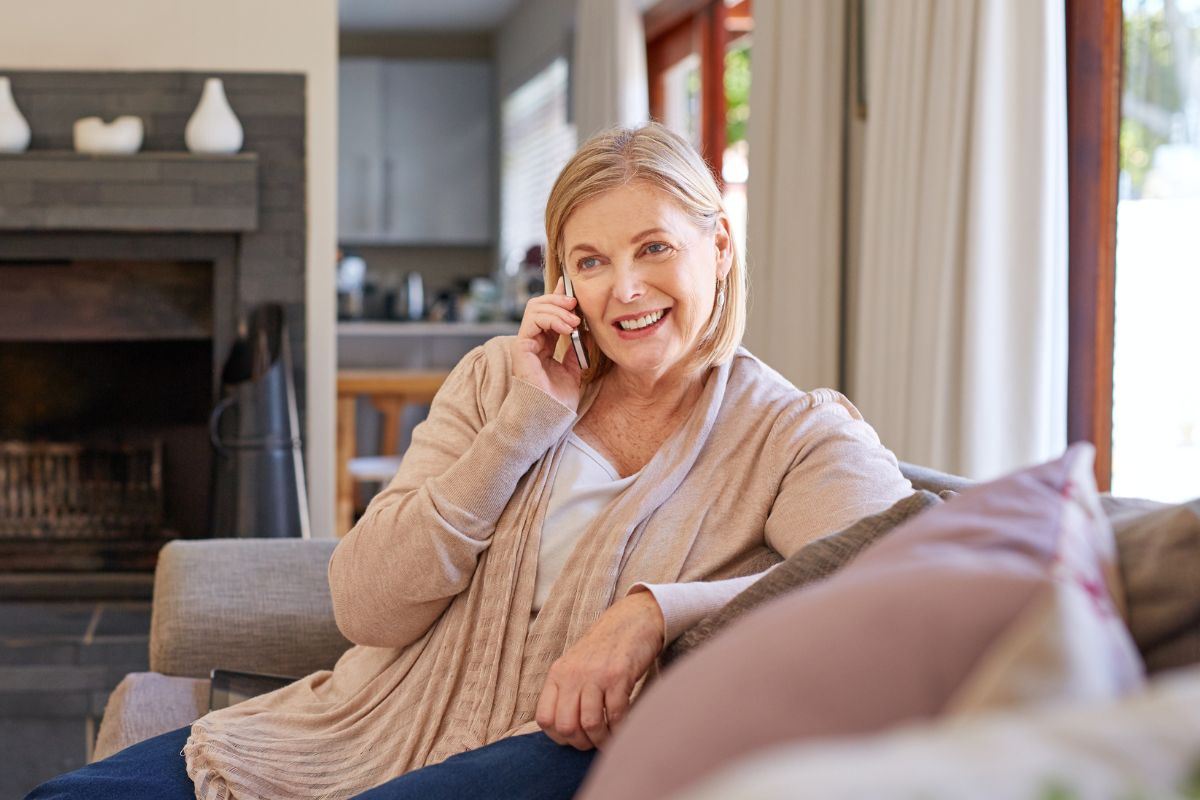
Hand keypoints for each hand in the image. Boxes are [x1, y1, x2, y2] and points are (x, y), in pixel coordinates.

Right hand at [511, 277, 584, 411]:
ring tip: (574, 321)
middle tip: (576, 305)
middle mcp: (532, 340)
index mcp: (543, 343)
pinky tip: (566, 327)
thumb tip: (584, 328)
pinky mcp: (521, 346)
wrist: (550, 414)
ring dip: (557, 308)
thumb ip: (575, 347)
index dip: (558, 295)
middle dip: (559, 299)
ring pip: (535, 307)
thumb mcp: (574, 367)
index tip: (571, 287)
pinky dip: (551, 318)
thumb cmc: (559, 398)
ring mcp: (525, 342)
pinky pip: (533, 320)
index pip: (547, 311)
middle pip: (539, 304)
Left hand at [535, 591, 664, 750]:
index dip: (558, 736)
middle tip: (593, 742)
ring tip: (609, 739)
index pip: (544, 718)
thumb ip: (566, 690)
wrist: (632, 619)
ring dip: (602, 739)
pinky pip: (615, 714)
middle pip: (566, 726)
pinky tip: (623, 728)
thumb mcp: (575, 665)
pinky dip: (619, 728)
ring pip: (590, 724)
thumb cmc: (605, 647)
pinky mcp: (619, 675)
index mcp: (558, 673)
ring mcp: (595, 675)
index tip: (573, 738)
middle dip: (581, 743)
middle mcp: (573, 674)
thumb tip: (565, 730)